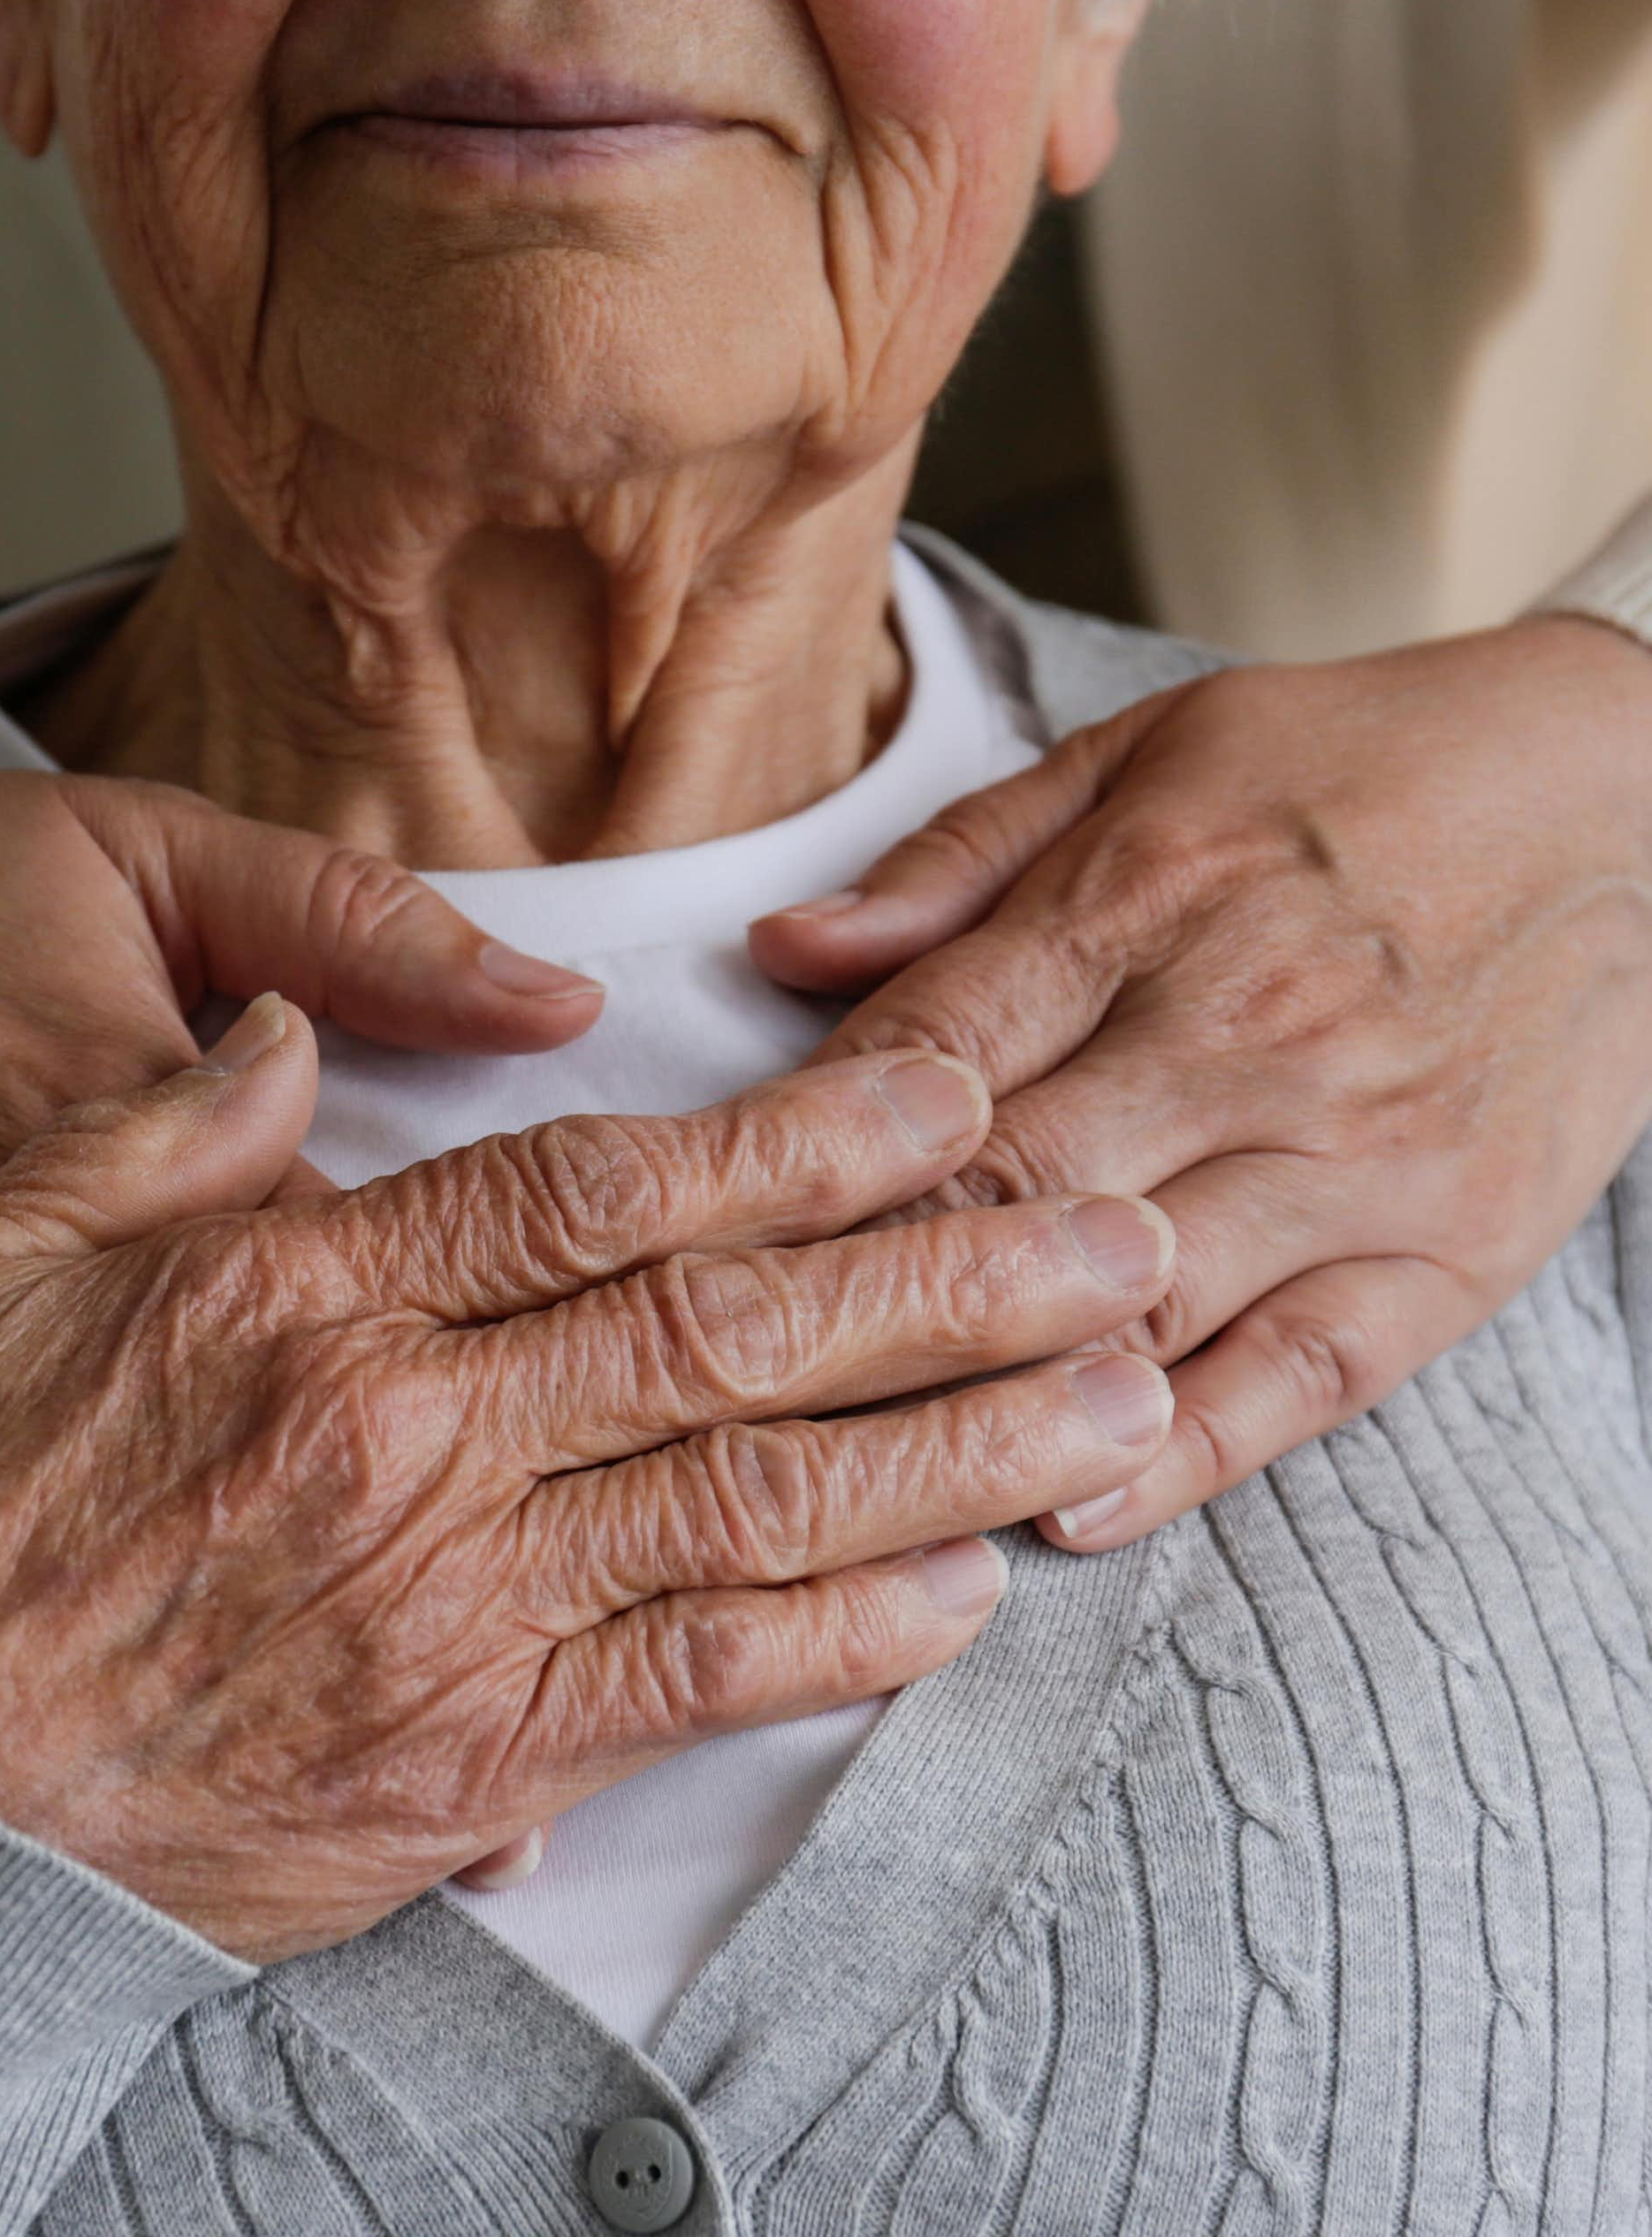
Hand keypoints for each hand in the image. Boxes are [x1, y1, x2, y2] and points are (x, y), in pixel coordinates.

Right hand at [0, 999, 1177, 1962]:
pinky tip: (965, 1588)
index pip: (599, 1190)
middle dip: (949, 1273)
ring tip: (1116, 1391)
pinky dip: (838, 1638)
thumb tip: (304, 1050)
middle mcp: (401, 1443)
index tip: (939, 1096)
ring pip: (750, 1504)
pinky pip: (687, 1689)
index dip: (796, 1139)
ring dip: (954, 1444)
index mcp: (296, 1294)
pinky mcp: (452, 1768)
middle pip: (728, 1331)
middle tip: (1115, 1228)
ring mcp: (442, 1614)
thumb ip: (159, 1133)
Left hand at [752, 615, 1651, 1548]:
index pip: (926, 1053)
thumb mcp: (1142, 752)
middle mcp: (1242, 1030)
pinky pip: (1296, 1375)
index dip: (795, 1152)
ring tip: (851, 1469)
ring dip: (987, 1388)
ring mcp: (1356, 1149)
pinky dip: (1179, 1452)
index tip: (699, 1229)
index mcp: (1144, 898)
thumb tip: (785, 951)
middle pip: (1005, 1188)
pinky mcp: (1452, 1246)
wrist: (1638, 793)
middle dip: (855, 1285)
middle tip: (730, 1372)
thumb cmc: (1353, 768)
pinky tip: (1067, 1506)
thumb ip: (955, 862)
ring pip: (1135, 1298)